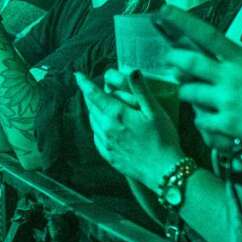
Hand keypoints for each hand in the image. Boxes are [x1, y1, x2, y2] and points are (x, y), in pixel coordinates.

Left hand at [76, 69, 183, 187]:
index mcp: (117, 115)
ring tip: (96, 105)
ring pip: (92, 122)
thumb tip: (132, 70)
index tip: (77, 75)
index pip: (94, 95)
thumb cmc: (163, 139)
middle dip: (89, 96)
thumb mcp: (155, 111)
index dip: (85, 83)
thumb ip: (141, 90)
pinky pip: (96, 137)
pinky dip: (96, 127)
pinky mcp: (109, 156)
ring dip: (92, 111)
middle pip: (91, 108)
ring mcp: (106, 144)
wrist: (164, 171)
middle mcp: (107, 128)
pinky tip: (102, 127)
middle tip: (89, 88)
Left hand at [159, 15, 241, 170]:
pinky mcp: (226, 124)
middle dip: (174, 60)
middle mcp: (230, 78)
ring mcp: (226, 101)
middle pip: (189, 63)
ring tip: (191, 93)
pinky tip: (209, 121)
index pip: (209, 35)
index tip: (165, 10)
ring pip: (189, 93)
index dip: (183, 21)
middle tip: (170, 59)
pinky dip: (202, 120)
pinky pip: (201, 120)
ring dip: (187, 92)